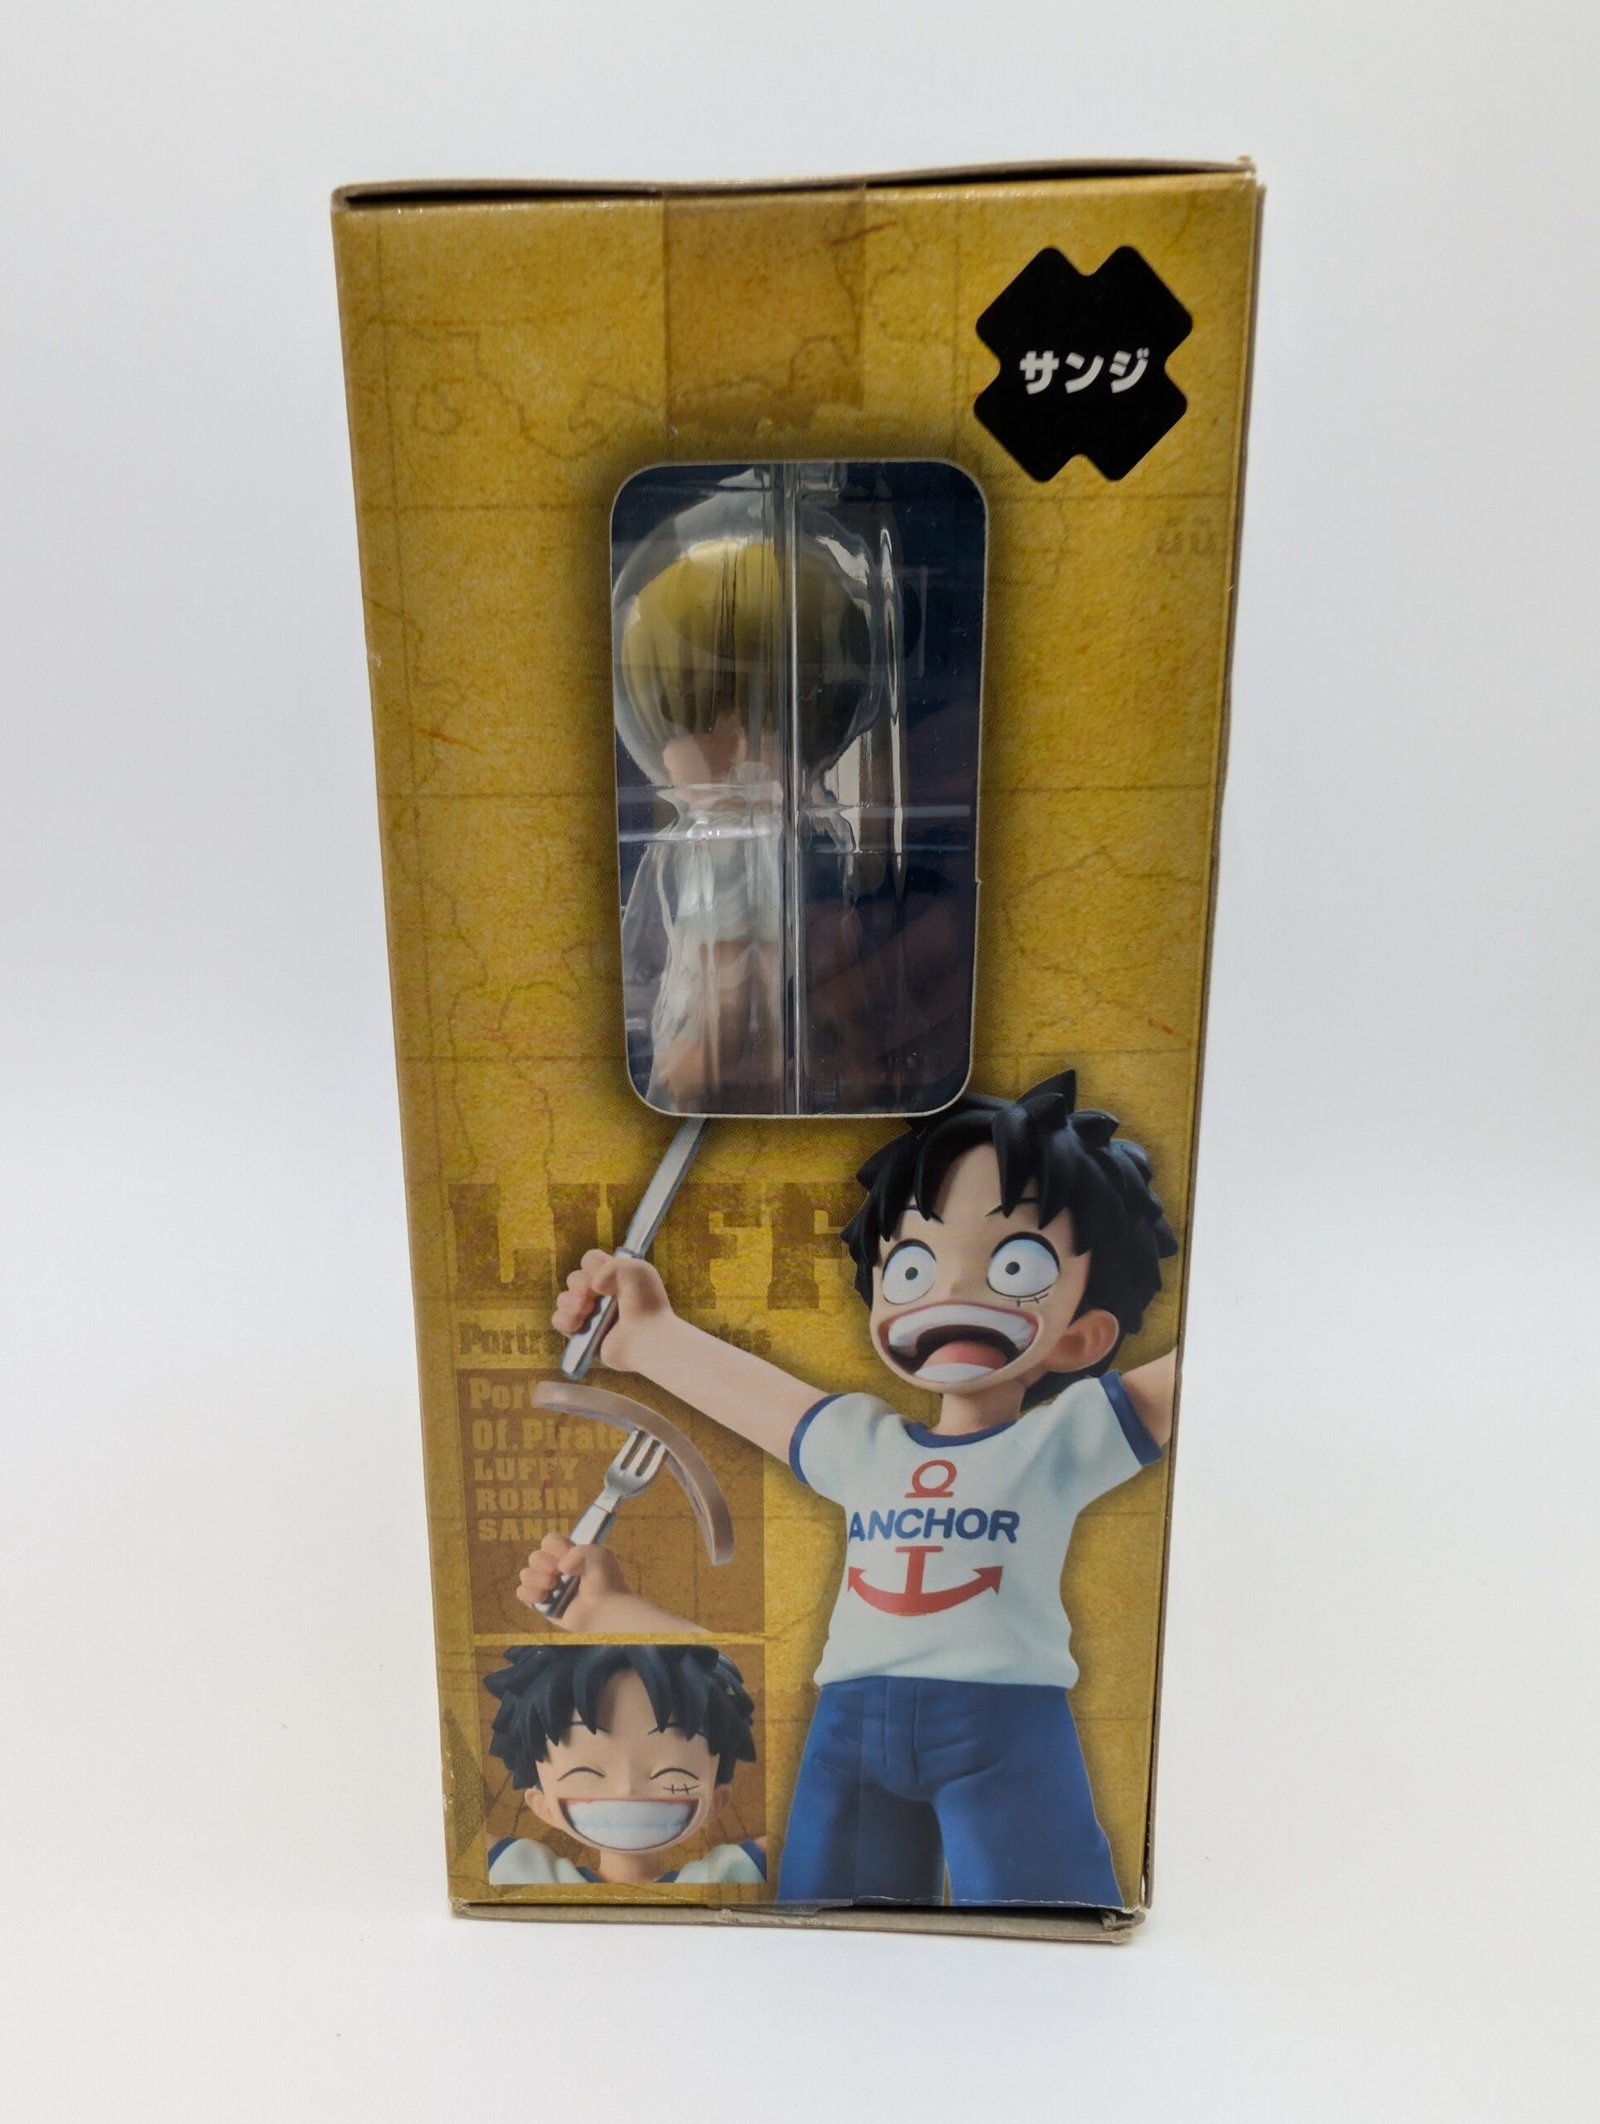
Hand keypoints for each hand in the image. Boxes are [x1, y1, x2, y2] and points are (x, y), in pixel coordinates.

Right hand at [516, 1532, 634, 1630]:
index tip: (567, 1555)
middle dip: (544, 1563)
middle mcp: (557, 1569)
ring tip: (552, 1586)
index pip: (550, 1541)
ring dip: (536, 1578)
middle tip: (559, 1573)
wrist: (606, 1610)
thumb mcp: (599, 1555)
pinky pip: (522, 1593)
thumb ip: (577, 1551)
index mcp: (569, 1554)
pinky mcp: (543, 1605)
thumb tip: (561, 1566)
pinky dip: (529, 1593)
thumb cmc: (606, 1583)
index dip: (555, 1547)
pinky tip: (543, 1596)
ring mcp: (548, 1587)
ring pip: (526, 1574)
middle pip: (535, 1556)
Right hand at [550, 1249, 674, 1371]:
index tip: (604, 1273)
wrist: (647, 1337)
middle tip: (594, 1294)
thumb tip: (593, 1285)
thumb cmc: (647, 1304)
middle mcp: (602, 1296)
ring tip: (585, 1309)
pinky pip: (559, 1322)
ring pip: (564, 1299)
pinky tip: (578, 1323)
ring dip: (570, 1301)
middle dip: (580, 1283)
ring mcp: (592, 1316)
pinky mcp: (583, 1336)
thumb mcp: (636, 1270)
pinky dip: (565, 1320)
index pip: (590, 1261)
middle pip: (574, 1278)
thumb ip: (609, 1265)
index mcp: (616, 1277)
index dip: (592, 1264)